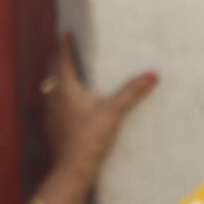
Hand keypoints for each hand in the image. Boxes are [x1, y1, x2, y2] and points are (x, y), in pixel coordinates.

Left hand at [42, 34, 156, 179]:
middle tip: (65, 50)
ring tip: (65, 73)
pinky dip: (59, 97)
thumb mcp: (114, 112)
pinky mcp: (53, 128)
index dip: (65, 47)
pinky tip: (67, 104)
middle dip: (59, 60)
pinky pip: (53, 105)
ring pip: (50, 90)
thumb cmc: (90, 138)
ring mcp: (51, 114)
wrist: (72, 168)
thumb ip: (131, 93)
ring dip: (57, 79)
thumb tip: (152, 75)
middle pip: (53, 74)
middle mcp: (54, 99)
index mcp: (66, 90)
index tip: (66, 34)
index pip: (63, 62)